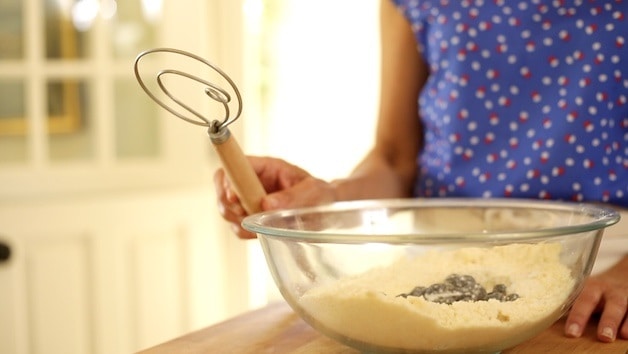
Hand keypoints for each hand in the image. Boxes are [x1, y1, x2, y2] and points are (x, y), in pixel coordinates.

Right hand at [214, 156, 335, 238]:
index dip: (229, 179)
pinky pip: (236, 227)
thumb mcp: (314, 192)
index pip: (237, 165)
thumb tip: (267, 204)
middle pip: (223, 187)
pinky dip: (244, 232)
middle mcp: (254, 182)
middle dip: (230, 205)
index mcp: (267, 168)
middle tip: (247, 215)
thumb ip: (293, 197)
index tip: (234, 198)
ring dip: (237, 220)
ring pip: (226, 209)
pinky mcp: (251, 218)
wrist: (327, 210)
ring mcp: (250, 200)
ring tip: (259, 223)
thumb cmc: (322, 196)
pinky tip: (261, 231)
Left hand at [565, 255, 627, 341]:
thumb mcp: (582, 291)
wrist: (622, 276)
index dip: (577, 317)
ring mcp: (626, 297)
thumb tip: (543, 318)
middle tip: (603, 337)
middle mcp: (611, 292)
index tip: (571, 333)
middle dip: (607, 321)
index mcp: (591, 288)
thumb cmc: (595, 291)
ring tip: (622, 336)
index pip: (583, 301)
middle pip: (611, 304)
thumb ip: (569, 303)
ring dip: (626, 323)